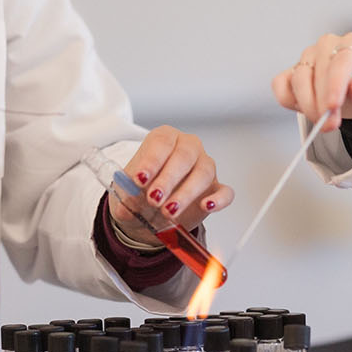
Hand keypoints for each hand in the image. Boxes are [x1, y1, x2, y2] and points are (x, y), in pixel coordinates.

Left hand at [107, 126, 235, 241]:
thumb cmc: (139, 192)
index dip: (151, 161)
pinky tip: (206, 206)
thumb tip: (129, 201)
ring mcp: (204, 166)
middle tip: (154, 198)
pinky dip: (218, 199)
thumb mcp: (125, 194)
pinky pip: (225, 191)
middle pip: (184, 156)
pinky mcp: (215, 189)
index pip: (161, 142)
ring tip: (169, 211)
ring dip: (186, 193)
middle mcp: (187, 147)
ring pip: (204, 172)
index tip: (139, 179)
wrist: (148, 211)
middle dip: (168, 179)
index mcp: (164, 139)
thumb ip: (126, 197)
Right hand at [270, 31, 351, 127]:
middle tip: (331, 125)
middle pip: (316, 72)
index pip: (340, 61)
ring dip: (307, 105)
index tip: (333, 106)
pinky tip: (305, 110)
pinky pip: (281, 84)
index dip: (334, 84)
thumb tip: (351, 88)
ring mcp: (309, 57)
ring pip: (297, 79)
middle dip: (321, 103)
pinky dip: (288, 100)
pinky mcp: (295, 71)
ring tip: (324, 123)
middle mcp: (327, 46)